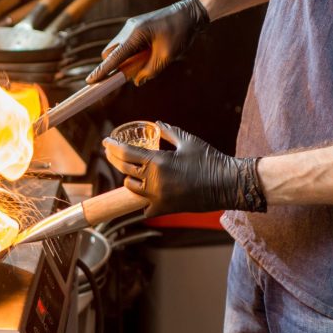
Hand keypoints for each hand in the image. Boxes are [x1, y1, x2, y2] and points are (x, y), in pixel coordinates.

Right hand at [86, 0, 208, 85]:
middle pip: (110, 53)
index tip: (90, 81)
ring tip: (146, 59)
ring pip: (118, 49)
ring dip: (125, 59)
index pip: (114, 57)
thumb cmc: (180, 31)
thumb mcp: (167, 56)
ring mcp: (131, 27)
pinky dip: (132, 53)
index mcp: (136, 35)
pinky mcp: (135, 28)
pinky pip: (126, 45)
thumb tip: (136, 81)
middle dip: (114, 65)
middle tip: (131, 72)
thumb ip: (150, 71)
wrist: (189, 12)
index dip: (102, 71)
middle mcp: (129, 30)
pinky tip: (148, 52)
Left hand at [103, 122, 266, 216]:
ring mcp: (158, 196)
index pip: (126, 152)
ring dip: (130, 180)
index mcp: (157, 161)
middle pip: (124, 169)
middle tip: (111, 154)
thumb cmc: (210, 159)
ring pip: (131, 188)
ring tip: (132, 173)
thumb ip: (169, 132)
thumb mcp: (188, 141)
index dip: (113, 146)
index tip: (105, 142)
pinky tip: (146, 197)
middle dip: (115, 160)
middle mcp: (153, 180)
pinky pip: (145, 208)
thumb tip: (157, 123)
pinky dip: (144, 202)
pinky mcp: (165, 209)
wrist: (227, 184)